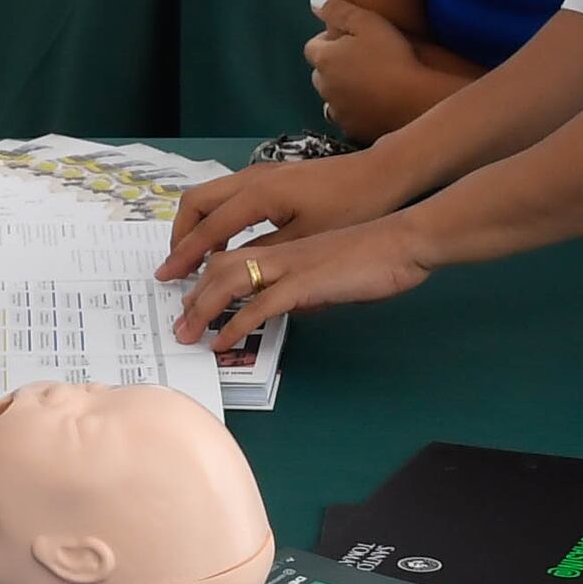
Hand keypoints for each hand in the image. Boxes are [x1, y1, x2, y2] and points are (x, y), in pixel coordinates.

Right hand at [162, 149, 409, 280]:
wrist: (382, 173)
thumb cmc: (351, 207)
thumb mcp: (307, 241)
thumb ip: (265, 256)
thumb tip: (234, 276)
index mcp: (257, 196)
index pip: (208, 229)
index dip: (185, 256)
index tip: (167, 277)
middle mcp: (250, 178)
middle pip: (195, 202)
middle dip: (180, 235)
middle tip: (176, 266)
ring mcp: (260, 172)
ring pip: (210, 195)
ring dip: (197, 225)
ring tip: (194, 256)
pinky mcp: (271, 175)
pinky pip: (226, 195)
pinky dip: (214, 217)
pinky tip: (225, 239)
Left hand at [174, 216, 432, 351]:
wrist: (404, 242)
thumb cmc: (376, 257)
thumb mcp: (331, 272)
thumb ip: (307, 285)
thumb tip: (291, 305)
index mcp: (286, 247)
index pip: (233, 257)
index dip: (206, 277)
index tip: (191, 299)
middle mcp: (281, 252)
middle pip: (220, 267)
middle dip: (194, 295)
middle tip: (178, 322)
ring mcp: (291, 265)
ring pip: (230, 280)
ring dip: (203, 309)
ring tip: (187, 334)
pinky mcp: (305, 283)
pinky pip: (260, 304)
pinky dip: (235, 324)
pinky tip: (222, 341)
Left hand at [302, 0, 443, 142]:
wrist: (416, 100)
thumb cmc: (393, 56)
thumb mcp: (368, 22)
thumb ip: (338, 10)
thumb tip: (314, 1)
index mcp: (324, 59)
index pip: (313, 46)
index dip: (330, 41)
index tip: (351, 39)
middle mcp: (324, 87)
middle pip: (321, 73)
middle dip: (334, 65)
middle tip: (362, 59)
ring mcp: (338, 111)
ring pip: (332, 98)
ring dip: (342, 90)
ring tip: (368, 83)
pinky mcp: (353, 130)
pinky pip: (347, 118)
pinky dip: (355, 111)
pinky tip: (374, 104)